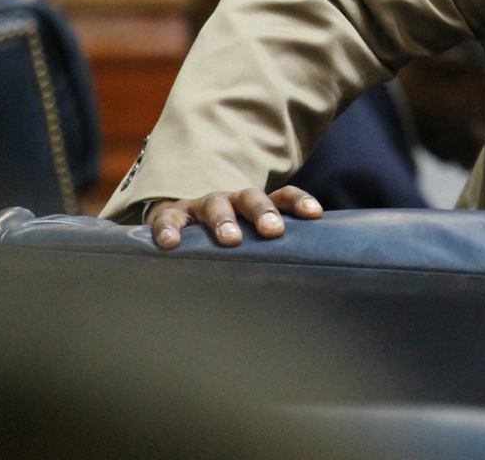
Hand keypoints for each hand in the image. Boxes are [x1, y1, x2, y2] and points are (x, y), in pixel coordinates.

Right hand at [147, 186, 322, 249]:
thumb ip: (276, 257)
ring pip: (216, 205)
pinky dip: (169, 229)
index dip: (300, 202)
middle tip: (273, 231)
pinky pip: (169, 219)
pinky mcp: (174, 215)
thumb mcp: (254, 246)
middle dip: (264, 212)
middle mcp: (234, 201)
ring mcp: (203, 206)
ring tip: (230, 239)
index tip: (315, 215)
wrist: (184, 229)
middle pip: (251, 198)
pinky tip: (170, 244)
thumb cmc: (232, 245)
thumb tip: (312, 287)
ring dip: (224, 219)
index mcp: (258, 207)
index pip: (284, 196)